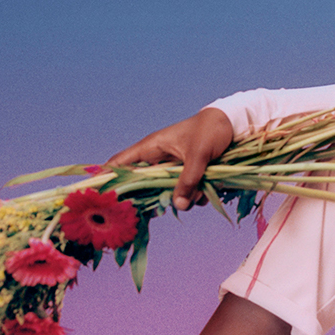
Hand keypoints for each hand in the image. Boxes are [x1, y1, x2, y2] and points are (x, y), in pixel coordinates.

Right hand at [106, 108, 234, 210]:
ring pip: (167, 192)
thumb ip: (189, 181)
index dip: (108, 177)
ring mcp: (173, 168)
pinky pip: (185, 192)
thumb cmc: (210, 130)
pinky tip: (207, 191)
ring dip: (182, 196)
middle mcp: (159, 159)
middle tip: (153, 210)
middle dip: (151, 198)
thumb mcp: (199, 155)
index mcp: (152, 147)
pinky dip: (195, 195)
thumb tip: (180, 206)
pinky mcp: (187, 174)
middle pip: (143, 185)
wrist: (233, 124)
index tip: (101, 197)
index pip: (121, 163)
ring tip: (199, 191)